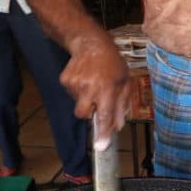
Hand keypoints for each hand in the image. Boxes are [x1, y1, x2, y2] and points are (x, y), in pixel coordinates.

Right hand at [60, 33, 134, 149]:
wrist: (90, 43)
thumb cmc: (112, 64)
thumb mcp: (125, 82)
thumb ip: (122, 105)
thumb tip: (118, 127)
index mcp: (107, 88)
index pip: (104, 115)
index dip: (103, 132)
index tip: (101, 146)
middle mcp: (90, 87)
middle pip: (83, 115)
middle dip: (89, 112)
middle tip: (97, 100)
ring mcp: (75, 83)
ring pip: (77, 104)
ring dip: (85, 99)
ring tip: (93, 83)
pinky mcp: (64, 80)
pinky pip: (71, 94)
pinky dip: (78, 91)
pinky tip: (85, 79)